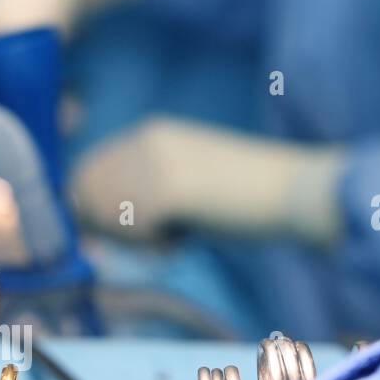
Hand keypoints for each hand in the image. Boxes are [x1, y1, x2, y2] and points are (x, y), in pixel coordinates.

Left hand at [69, 116, 344, 245]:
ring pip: (104, 215)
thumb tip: (94, 226)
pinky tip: (186, 239)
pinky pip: (131, 231)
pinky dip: (153, 247)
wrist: (294, 189)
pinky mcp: (164, 189)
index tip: (124, 233)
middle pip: (85, 194)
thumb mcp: (183, 180)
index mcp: (148, 132)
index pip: (86, 172)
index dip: (94, 210)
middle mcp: (142, 140)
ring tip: (174, 235)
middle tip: (154, 239)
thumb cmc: (247, 194)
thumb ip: (140, 191)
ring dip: (131, 238)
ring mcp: (151, 162)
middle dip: (106, 227)